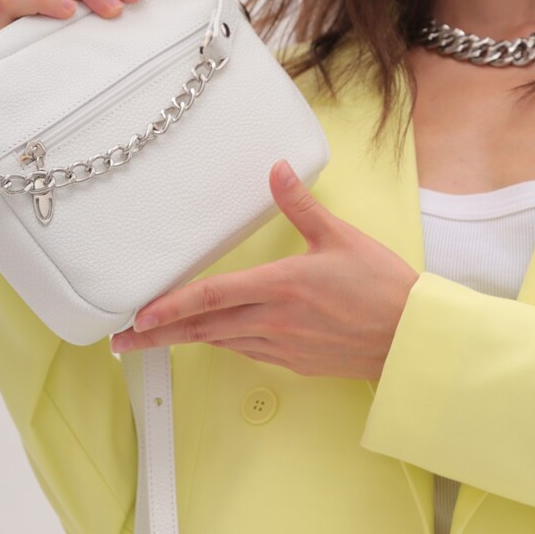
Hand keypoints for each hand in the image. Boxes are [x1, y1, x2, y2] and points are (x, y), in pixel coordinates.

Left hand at [109, 160, 420, 380]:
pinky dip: (224, 344)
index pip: (211, 297)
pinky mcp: (296, 362)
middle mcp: (274, 320)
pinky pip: (249, 352)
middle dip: (158, 335)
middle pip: (203, 329)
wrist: (411, 338)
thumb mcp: (341, 238)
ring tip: (156, 340)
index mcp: (281, 285)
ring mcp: (283, 346)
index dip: (169, 307)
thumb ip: (300, 205)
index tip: (137, 315)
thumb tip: (276, 171)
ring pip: (222, 343)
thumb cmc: (383, 287)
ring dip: (187, 341)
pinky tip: (214, 340)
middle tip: (123, 341)